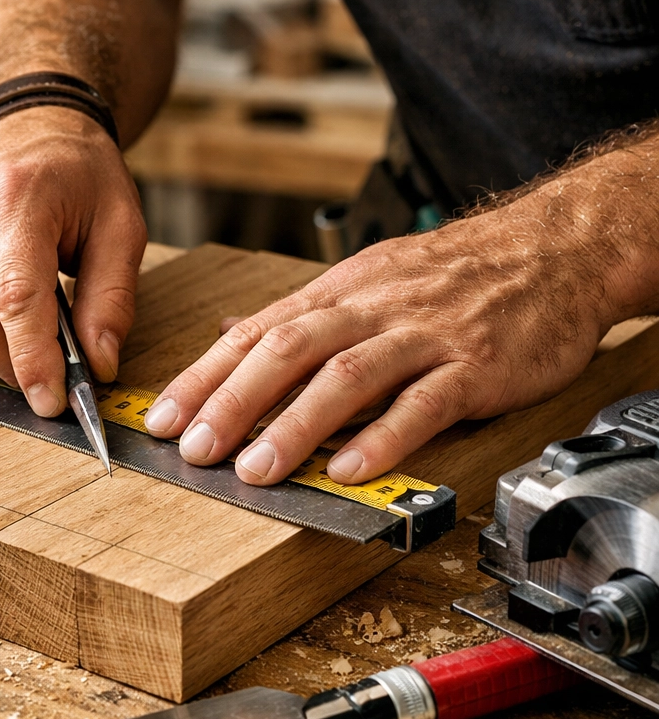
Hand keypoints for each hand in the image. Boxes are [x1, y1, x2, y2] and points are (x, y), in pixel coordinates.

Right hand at [0, 106, 146, 414]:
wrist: (26, 123)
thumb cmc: (79, 173)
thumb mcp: (121, 224)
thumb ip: (113, 297)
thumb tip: (99, 365)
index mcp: (18, 197)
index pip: (16, 297)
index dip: (33, 360)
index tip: (52, 402)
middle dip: (15, 368)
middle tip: (53, 381)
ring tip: (33, 344)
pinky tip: (2, 323)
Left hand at [143, 195, 618, 484]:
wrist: (553, 248)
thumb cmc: (452, 273)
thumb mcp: (366, 278)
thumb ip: (299, 314)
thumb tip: (231, 331)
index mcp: (338, 293)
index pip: (255, 334)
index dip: (204, 377)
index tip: (163, 418)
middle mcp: (370, 309)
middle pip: (288, 350)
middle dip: (233, 402)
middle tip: (195, 447)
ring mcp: (422, 335)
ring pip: (347, 376)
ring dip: (295, 425)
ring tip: (255, 468)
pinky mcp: (474, 365)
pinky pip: (424, 401)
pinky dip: (385, 437)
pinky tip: (352, 470)